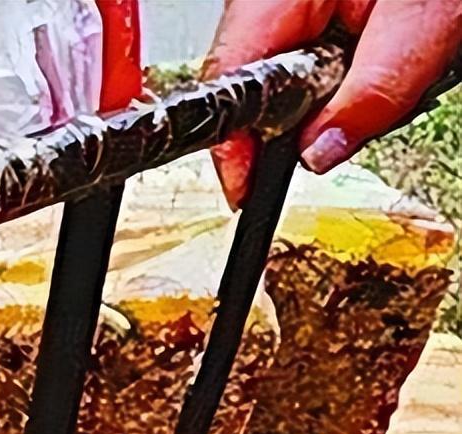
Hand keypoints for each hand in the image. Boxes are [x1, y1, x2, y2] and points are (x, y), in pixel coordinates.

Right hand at [202, 0, 461, 207]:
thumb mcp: (425, 25)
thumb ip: (372, 94)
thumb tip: (318, 153)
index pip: (232, 85)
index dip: (235, 147)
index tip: (247, 189)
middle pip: (251, 81)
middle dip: (293, 119)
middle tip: (344, 124)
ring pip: (278, 69)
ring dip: (323, 92)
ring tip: (381, 66)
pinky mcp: (304, 2)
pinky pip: (301, 48)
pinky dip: (338, 67)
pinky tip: (372, 54)